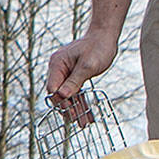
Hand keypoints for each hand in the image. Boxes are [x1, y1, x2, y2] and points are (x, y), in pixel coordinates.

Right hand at [44, 0, 133, 124]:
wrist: (105, 35)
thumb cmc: (98, 47)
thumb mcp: (88, 66)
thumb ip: (74, 81)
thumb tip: (62, 96)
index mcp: (57, 64)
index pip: (53, 88)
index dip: (60, 102)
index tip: (71, 113)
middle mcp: (58, 68)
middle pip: (59, 93)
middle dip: (68, 108)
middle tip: (78, 122)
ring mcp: (65, 72)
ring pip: (67, 94)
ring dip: (76, 108)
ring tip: (84, 123)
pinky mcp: (74, 74)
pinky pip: (74, 90)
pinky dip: (80, 101)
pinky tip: (87, 113)